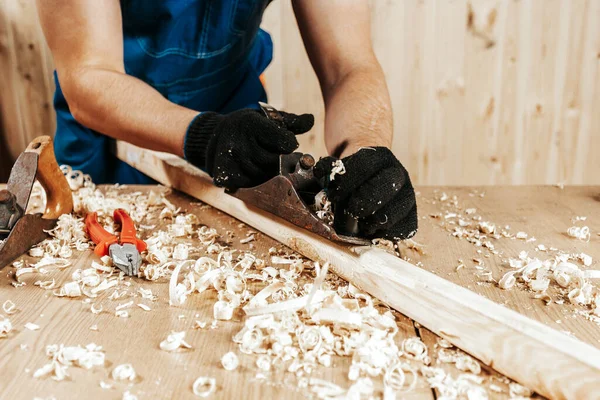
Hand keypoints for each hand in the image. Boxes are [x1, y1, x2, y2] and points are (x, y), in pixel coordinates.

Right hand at [183, 109, 313, 188]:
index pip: (287, 143)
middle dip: (281, 161)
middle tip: (275, 155)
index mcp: (252, 125)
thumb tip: (310, 120)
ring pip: (265, 178)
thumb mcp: (267, 118)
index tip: (283, 142)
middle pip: (277, 164)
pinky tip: (250, 171)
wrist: (213, 136)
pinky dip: (254, 182)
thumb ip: (291, 122)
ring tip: (261, 162)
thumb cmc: (247, 127)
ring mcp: (232, 162)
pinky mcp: (225, 176)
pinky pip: (251, 187)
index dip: (289, 144)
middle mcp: (240, 143)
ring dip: (268, 174)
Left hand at [314, 147, 417, 239]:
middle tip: (351, 211)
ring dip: (377, 220)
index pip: (364, 164)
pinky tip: (374, 230)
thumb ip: (331, 170)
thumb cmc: (354, 177)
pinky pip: (407, 226)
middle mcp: (396, 172)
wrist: (372, 178)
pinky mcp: (412, 212)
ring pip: (400, 206)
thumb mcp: (342, 167)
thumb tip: (321, 171)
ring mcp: (407, 192)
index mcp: (378, 156)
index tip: (335, 195)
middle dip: (364, 202)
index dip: (347, 182)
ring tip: (362, 225)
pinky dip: (389, 233)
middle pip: (387, 184)